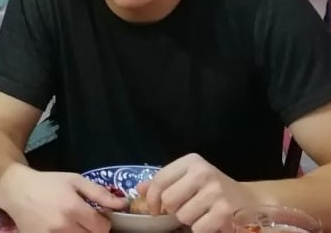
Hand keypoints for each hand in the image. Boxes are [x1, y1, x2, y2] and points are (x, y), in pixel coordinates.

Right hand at [0, 164, 127, 232]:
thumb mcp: (74, 180)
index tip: (97, 216)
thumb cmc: (48, 183)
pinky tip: (63, 229)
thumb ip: (99, 193)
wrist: (16, 190)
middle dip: (93, 230)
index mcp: (73, 208)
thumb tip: (123, 205)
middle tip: (85, 221)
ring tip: (74, 224)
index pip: (102, 228)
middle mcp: (63, 226)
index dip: (103, 222)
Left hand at [140, 153, 258, 232]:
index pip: (160, 180)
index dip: (151, 198)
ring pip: (183, 216)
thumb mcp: (187, 178)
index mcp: (192, 161)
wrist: (249, 199)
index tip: (154, 209)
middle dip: (172, 210)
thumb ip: (163, 182)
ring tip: (199, 213)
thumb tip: (139, 189)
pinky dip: (201, 229)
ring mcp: (216, 192)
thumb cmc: (211, 188)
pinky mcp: (225, 211)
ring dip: (188, 220)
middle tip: (183, 209)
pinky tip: (209, 221)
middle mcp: (203, 173)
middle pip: (169, 200)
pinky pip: (198, 228)